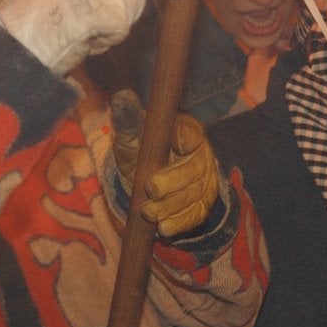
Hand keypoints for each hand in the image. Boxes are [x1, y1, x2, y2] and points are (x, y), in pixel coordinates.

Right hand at [0, 0, 193, 74]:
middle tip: (84, 20)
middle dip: (121, 6)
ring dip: (109, 25)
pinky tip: (79, 37)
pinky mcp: (102, 5)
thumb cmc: (38, 17)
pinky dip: (103, 40)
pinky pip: (119, 30)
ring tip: (77, 27)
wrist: (17, 40)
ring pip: (128, 8)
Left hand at [109, 90, 220, 238]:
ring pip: (193, 196)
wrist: (144, 184)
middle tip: (151, 188)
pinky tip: (164, 229)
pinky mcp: (202, 206)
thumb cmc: (139, 152)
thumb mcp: (131, 138)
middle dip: (173, 182)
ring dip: (170, 207)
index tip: (176, 145)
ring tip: (149, 212)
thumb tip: (121, 97)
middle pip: (194, 170)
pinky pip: (195, 217)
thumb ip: (128, 121)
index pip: (192, 133)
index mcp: (186, 131)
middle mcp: (201, 157)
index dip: (185, 139)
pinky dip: (179, 224)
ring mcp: (205, 183)